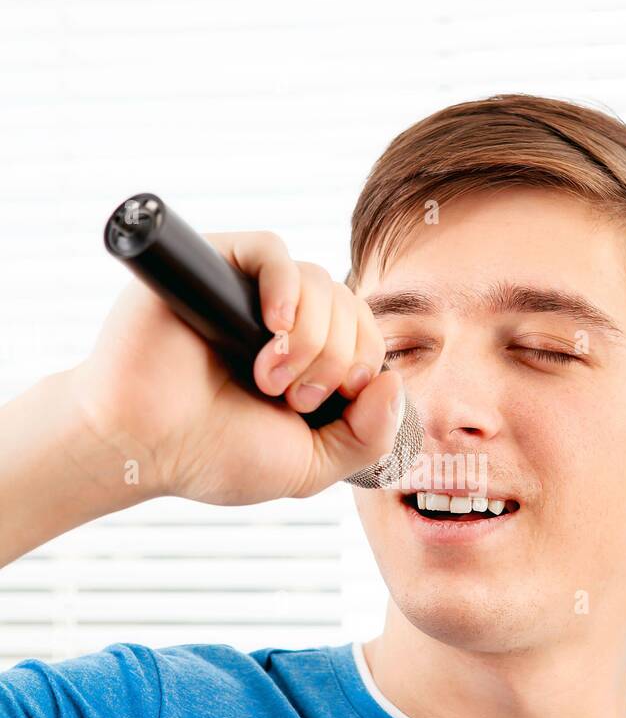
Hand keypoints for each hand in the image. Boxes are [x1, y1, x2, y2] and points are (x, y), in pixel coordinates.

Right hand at [70, 231, 402, 503]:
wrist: (141, 445)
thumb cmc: (214, 455)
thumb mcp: (310, 465)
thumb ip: (367, 436)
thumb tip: (392, 380)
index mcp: (309, 360)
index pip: (367, 337)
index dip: (361, 369)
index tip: (320, 408)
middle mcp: (283, 321)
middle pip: (351, 308)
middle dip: (335, 361)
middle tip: (290, 399)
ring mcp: (249, 292)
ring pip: (321, 283)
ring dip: (309, 339)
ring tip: (266, 377)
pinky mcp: (214, 267)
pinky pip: (272, 251)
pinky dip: (286, 286)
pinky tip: (272, 324)